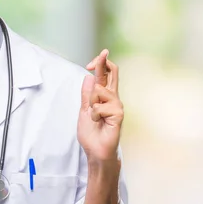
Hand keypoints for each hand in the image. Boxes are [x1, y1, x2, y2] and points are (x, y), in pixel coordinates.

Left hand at [77, 49, 123, 163]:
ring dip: (92, 103)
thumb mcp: (84, 110)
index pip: (104, 76)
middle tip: (103, 52)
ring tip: (94, 116)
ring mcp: (117, 105)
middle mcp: (112, 98)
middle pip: (112, 73)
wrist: (95, 151)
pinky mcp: (118, 114)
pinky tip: (99, 122)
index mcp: (103, 96)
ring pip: (100, 91)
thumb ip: (86, 95)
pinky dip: (95, 114)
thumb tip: (88, 77)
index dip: (100, 64)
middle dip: (104, 62)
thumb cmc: (91, 134)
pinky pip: (101, 106)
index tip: (90, 63)